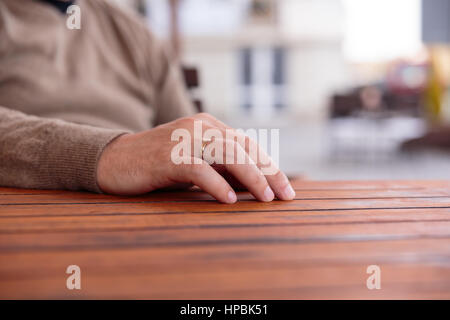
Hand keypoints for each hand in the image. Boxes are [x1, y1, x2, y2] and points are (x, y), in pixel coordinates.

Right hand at [97, 113, 295, 202]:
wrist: (114, 160)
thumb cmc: (158, 165)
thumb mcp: (195, 162)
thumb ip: (221, 166)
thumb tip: (256, 185)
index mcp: (209, 125)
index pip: (247, 144)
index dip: (269, 166)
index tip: (286, 189)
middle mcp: (200, 127)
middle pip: (243, 148)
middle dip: (268, 173)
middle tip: (286, 196)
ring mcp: (183, 139)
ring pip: (227, 155)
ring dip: (251, 178)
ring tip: (266, 199)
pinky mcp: (168, 156)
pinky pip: (199, 169)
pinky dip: (216, 184)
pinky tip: (229, 200)